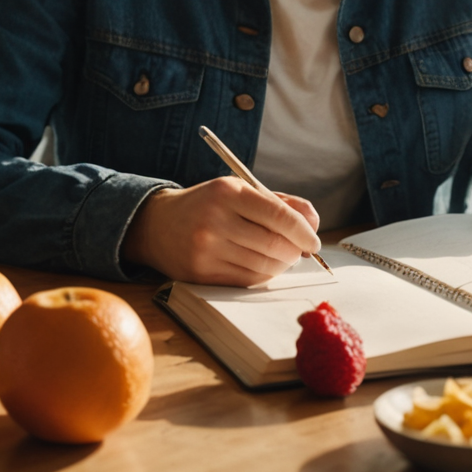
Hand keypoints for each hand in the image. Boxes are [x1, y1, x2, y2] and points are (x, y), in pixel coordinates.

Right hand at [123, 177, 321, 285]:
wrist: (157, 225)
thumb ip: (279, 203)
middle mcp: (215, 220)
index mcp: (227, 193)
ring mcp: (206, 249)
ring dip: (282, 264)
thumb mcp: (239, 191)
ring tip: (283, 256)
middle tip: (301, 250)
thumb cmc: (208, 205)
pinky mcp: (202, 273)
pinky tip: (264, 266)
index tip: (314, 239)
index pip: (278, 215)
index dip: (303, 231)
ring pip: (263, 266)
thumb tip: (313, 222)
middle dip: (296, 250)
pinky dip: (264, 275)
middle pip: (274, 244)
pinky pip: (247, 280)